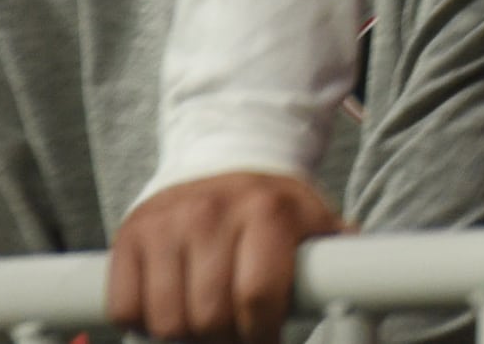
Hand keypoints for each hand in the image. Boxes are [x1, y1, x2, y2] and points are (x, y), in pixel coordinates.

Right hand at [105, 172, 338, 341]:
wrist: (225, 158)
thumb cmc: (272, 207)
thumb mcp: (311, 223)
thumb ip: (334, 260)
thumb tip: (358, 292)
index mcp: (267, 211)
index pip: (257, 298)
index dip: (261, 333)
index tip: (264, 338)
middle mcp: (213, 212)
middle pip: (209, 318)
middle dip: (224, 339)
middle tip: (233, 333)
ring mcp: (167, 222)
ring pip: (166, 321)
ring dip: (186, 335)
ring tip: (205, 322)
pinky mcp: (130, 234)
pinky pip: (126, 308)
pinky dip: (143, 323)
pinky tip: (170, 306)